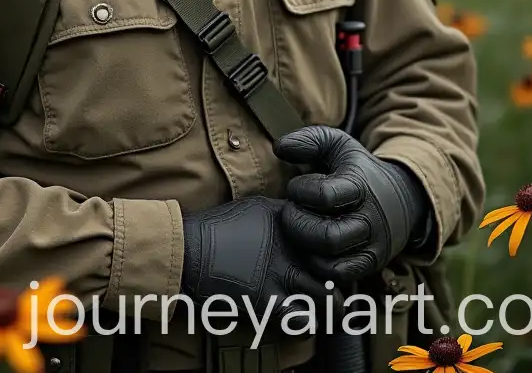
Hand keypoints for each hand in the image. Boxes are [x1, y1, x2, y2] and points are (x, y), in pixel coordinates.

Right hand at [180, 197, 331, 318]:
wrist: (188, 251)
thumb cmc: (219, 228)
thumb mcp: (257, 207)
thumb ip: (287, 212)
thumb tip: (308, 216)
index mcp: (290, 224)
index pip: (331, 239)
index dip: (339, 253)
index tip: (340, 262)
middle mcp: (290, 248)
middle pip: (336, 269)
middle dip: (342, 281)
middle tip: (341, 290)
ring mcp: (279, 276)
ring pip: (327, 299)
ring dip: (331, 307)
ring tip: (330, 310)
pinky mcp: (266, 303)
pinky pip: (303, 321)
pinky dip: (309, 324)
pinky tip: (304, 320)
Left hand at [272, 126, 431, 282]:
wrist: (402, 197)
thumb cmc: (357, 168)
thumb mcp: (337, 144)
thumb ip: (309, 139)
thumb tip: (279, 148)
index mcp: (360, 186)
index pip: (325, 196)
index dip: (301, 191)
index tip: (296, 187)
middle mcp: (369, 220)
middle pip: (327, 237)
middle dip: (297, 225)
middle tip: (291, 212)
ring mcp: (371, 246)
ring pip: (331, 262)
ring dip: (304, 247)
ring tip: (299, 229)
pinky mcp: (369, 265)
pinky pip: (338, 277)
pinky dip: (316, 266)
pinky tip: (310, 247)